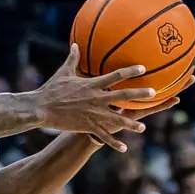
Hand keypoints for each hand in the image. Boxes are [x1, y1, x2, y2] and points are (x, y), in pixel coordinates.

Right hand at [33, 44, 177, 152]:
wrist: (41, 108)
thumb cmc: (51, 89)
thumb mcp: (63, 72)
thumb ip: (73, 58)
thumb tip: (75, 44)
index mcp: (92, 84)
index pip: (116, 75)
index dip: (131, 71)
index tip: (143, 68)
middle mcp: (96, 98)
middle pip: (123, 95)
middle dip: (139, 95)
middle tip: (154, 93)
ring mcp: (93, 113)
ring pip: (117, 119)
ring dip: (131, 124)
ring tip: (142, 128)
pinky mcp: (87, 126)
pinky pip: (103, 136)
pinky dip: (113, 143)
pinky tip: (124, 149)